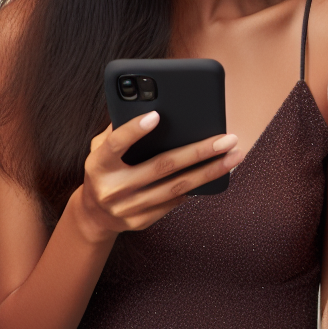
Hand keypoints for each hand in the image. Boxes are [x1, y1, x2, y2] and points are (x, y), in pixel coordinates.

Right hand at [69, 113, 245, 242]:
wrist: (94, 215)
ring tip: (233, 156)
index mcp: (99, 164)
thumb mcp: (100, 148)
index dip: (134, 130)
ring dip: (209, 171)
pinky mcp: (142, 221)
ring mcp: (128, 208)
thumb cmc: (104, 170)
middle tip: (227, 139)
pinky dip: (196, 186)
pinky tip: (215, 173)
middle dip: (199, 151)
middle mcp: (113, 188)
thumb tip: (147, 107)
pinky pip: (175, 202)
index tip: (157, 115)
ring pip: (176, 187)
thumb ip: (117, 130)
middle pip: (161, 166)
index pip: (116, 144)